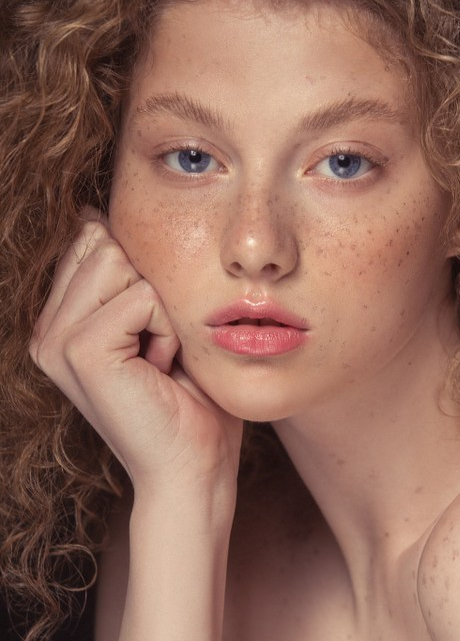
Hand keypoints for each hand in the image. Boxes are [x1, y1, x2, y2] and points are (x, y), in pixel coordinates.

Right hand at [30, 211, 242, 498]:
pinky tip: (161, 367)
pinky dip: (167, 327)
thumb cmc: (187, 394)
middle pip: (105, 243)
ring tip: (158, 356)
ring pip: (121, 263)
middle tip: (155, 347)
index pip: (90, 239)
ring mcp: (56, 341)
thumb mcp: (153, 320)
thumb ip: (123, 274)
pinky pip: (142, 296)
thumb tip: (95, 213)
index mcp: (59, 320)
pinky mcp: (80, 351)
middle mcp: (47, 330)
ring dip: (161, 308)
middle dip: (151, 289)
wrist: (194, 464)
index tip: (147, 327)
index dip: (137, 271)